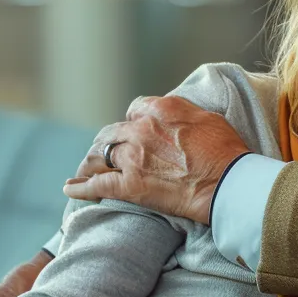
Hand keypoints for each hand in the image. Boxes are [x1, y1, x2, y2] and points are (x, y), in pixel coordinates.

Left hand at [62, 96, 250, 223]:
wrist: (227, 183)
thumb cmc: (226, 152)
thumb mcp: (207, 117)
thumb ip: (181, 112)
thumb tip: (171, 113)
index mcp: (161, 109)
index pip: (134, 108)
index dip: (134, 120)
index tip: (136, 129)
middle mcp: (141, 128)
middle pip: (113, 131)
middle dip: (111, 141)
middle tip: (110, 151)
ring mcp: (133, 157)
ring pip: (101, 154)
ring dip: (93, 161)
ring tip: (86, 168)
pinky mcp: (129, 185)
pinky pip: (97, 184)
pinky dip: (80, 187)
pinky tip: (70, 188)